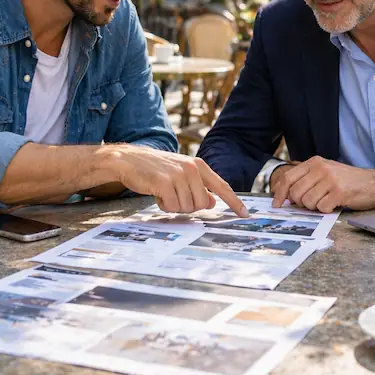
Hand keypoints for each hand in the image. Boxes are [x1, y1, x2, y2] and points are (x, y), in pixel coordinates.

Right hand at [113, 146, 248, 216]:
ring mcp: (179, 175)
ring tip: (164, 192)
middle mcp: (192, 169)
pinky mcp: (165, 183)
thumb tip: (212, 202)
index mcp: (199, 166)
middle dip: (189, 206)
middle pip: (203, 204)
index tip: (245, 214)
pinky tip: (157, 193)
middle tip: (174, 196)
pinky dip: (164, 205)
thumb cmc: (155, 169)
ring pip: (187, 208)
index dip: (234, 202)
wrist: (129, 160)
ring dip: (174, 206)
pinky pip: (172, 207)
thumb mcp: (181, 174)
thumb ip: (199, 186)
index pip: (222, 186)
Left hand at [272, 156, 374, 212]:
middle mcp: (321, 168)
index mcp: (315, 162)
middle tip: (314, 202)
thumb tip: (286, 196)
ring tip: (326, 201)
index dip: (280, 193)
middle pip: (296, 192)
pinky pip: (322, 208)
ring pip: (307, 202)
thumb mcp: (325, 172)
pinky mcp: (339, 192)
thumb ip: (307, 179)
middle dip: (301, 203)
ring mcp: (330, 179)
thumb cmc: (347, 181)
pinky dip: (326, 210)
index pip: (288, 178)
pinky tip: (335, 204)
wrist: (373, 182)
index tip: (277, 204)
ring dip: (315, 207)